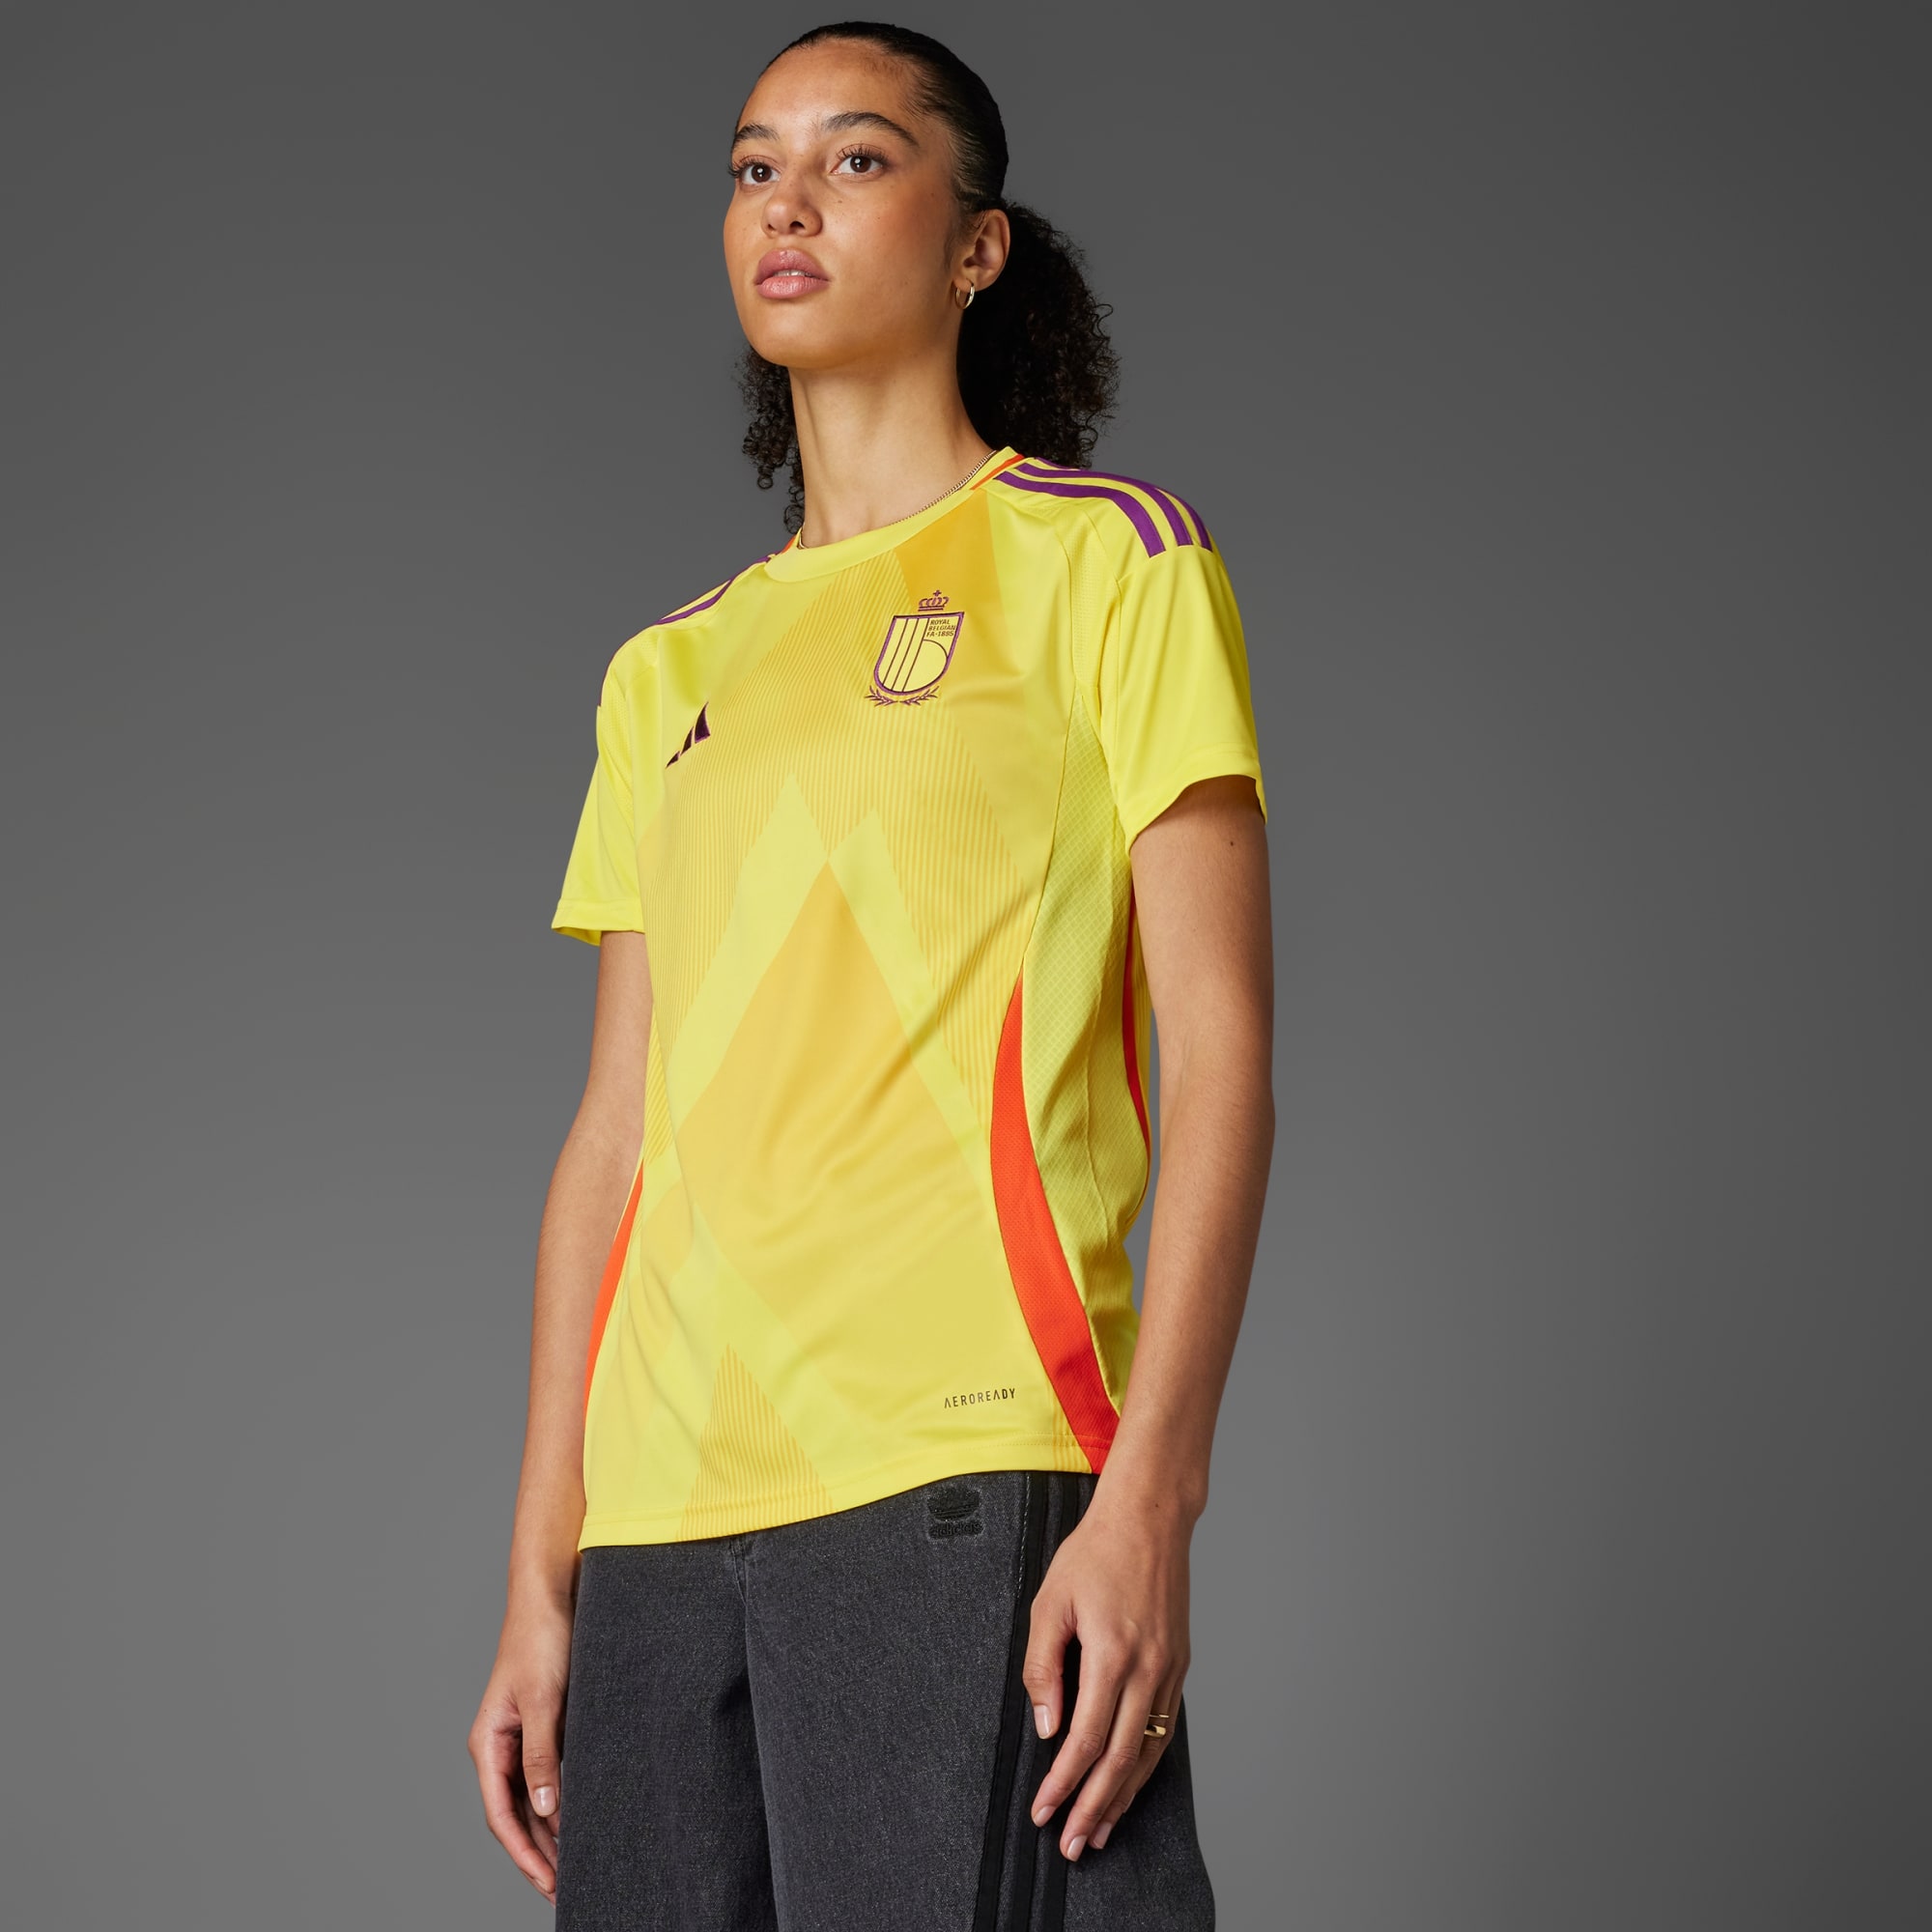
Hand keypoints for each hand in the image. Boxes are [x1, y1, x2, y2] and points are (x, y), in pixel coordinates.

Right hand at [467, 1590, 573, 1899]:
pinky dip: (564, 1801)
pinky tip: (582, 1819)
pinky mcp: (546, 1725)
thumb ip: (542, 1754)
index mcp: (489, 1743)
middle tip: (566, 1888)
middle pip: (518, 1814)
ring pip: (535, 1799)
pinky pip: (551, 1775)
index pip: (502, 1814)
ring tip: (576, 1865)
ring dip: (552, 1832)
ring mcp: (523, 1737)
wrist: (552, 1594)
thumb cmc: (541, 1640)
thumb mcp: (544, 1699)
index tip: (546, 1881)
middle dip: (538, 1853)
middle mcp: (502, 1746)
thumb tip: (546, 1809)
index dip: (524, 1852)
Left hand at [1021, 1487, 1191, 1859]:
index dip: (1063, 1783)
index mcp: (1112, 1654)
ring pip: (1149, 1752)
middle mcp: (1148, 1669)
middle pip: (1122, 1760)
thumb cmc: (1095, 1552)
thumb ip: (1044, 1667)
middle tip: (1072, 1844)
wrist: (1149, 1518)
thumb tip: (1047, 1726)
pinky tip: (1129, 1784)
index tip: (1044, 1810)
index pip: (1086, 1740)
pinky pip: (1163, 1729)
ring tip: (1100, 1830)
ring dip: (1123, 1797)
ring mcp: (1170, 1669)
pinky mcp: (1180, 1665)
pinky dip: (1145, 1765)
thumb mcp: (1050, 1602)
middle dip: (1094, 1807)